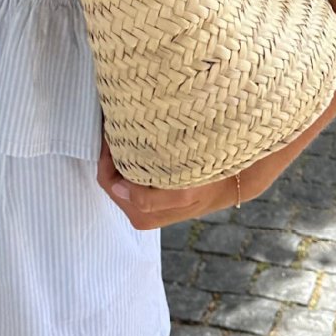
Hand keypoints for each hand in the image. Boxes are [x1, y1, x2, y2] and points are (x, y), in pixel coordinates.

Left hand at [97, 131, 253, 228]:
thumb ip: (147, 198)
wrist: (230, 182)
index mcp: (140, 213)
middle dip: (111, 150)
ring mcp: (142, 200)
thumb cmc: (207, 186)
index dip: (105, 154)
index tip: (111, 129)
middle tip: (116, 122)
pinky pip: (130, 168)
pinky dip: (131, 152)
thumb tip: (117, 187)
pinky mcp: (150, 189)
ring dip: (121, 150)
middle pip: (110, 174)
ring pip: (119, 170)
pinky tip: (137, 136)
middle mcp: (137, 208)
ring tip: (126, 126)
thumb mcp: (182, 194)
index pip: (107, 180)